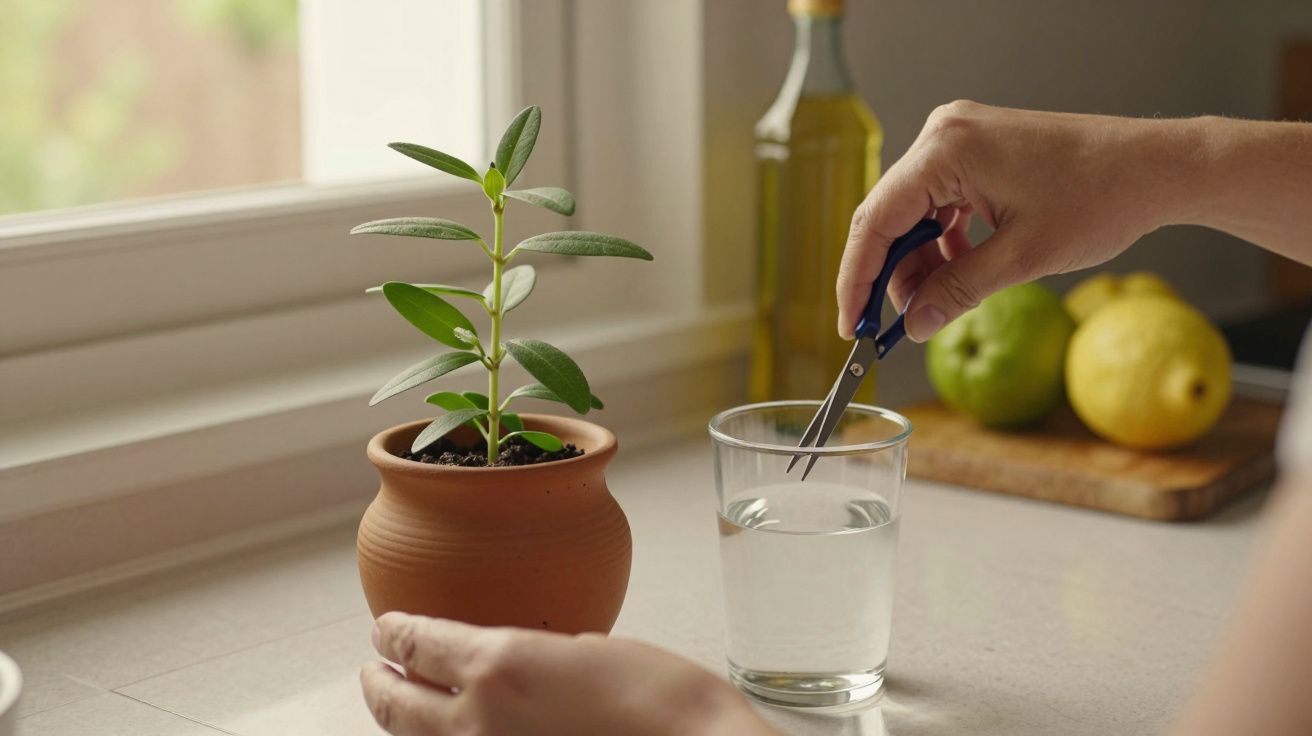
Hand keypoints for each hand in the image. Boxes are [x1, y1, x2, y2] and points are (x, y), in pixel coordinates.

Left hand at [360, 612, 777, 735]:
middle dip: (378, 684)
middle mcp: (478, 722)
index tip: (386, 626)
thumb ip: (531, 655)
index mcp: (497, 665)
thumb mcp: (587, 647)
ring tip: (399, 706)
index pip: (417, 644)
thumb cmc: (659, 695)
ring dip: (402, 722)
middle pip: (397, 705)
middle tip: (374, 670)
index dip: (394, 632)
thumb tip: (510, 666)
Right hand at [837, 100, 1199, 340]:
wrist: (1156, 167)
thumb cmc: (1101, 198)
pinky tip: (956, 273)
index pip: (875, 220)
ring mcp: (959, 139)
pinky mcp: (976, 150)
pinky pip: (938, 202)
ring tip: (933, 305)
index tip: (851, 324)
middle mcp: (943, 135)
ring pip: (912, 213)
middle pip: (888, 216)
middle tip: (889, 328)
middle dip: (889, 276)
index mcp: (946, 150)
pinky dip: (941, 243)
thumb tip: (912, 326)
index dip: (857, 278)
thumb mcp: (1021, 258)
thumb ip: (957, 291)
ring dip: (918, 263)